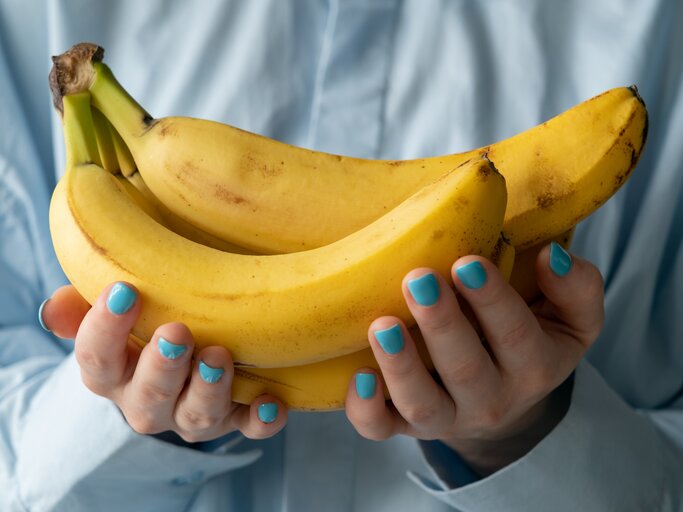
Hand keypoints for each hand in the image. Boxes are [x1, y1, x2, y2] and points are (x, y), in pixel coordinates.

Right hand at [40, 282, 286, 441]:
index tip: (123, 291)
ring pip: (197, 415)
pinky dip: (261, 420)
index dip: (105, 329)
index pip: (95, 360)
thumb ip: (84, 306)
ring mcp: (192, 413)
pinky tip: (274, 402)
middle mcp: (148, 402)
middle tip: (176, 332)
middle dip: (163, 366)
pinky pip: (248, 427)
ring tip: (219, 355)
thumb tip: (56, 306)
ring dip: (208, 388)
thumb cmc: (144, 325)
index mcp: (113, 375)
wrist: (181, 360)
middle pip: (148, 395)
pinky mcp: (233, 418)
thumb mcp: (113, 313)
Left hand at [345, 243, 603, 474]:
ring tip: (382, 325)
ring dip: (400, 365)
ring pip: (422, 402)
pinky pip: (382, 429)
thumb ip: (576, 287)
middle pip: (465, 369)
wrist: (503, 395)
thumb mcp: (572, 318)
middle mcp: (491, 399)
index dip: (491, 299)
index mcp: (533, 365)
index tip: (466, 262)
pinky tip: (357, 377)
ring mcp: (445, 416)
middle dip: (441, 324)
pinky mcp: (406, 424)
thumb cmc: (532, 337)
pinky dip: (367, 410)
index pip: (515, 333)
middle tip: (418, 280)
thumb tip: (550, 257)